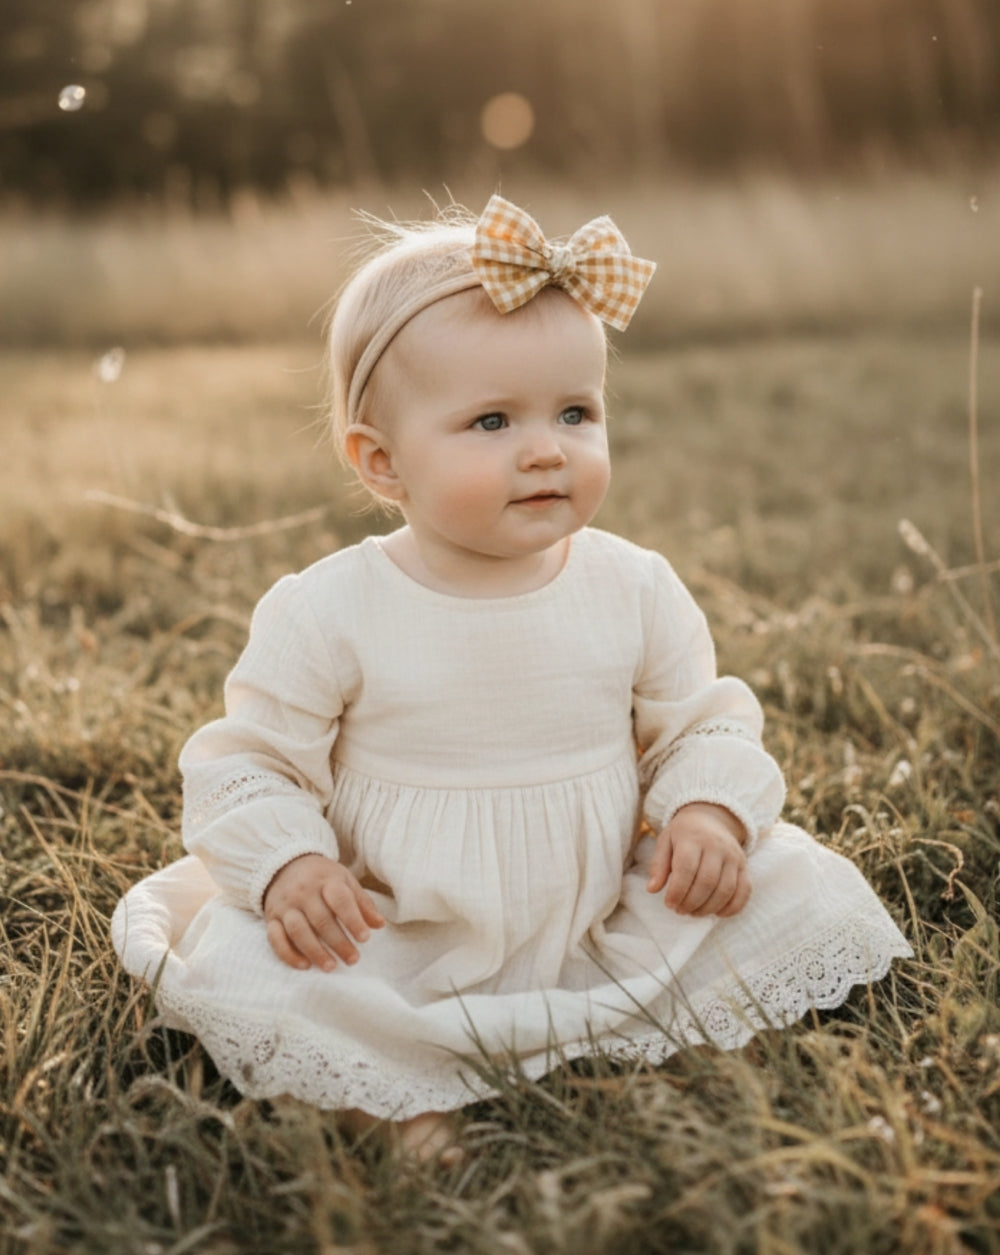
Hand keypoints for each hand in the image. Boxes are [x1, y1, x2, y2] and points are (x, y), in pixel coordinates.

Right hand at [263, 853, 384, 970]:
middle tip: (353, 960)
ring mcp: (285, 906)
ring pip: (298, 931)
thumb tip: (379, 925)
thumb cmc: (321, 877)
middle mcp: (303, 892)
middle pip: (321, 920)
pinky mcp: (271, 918)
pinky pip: (275, 939)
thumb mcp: (344, 880)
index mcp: (326, 880)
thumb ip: (362, 903)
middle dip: (338, 942)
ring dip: (315, 951)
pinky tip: (304, 966)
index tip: (365, 938)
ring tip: (331, 966)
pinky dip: (288, 954)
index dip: (353, 920)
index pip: (340, 900)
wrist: (284, 864)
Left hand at [646, 802, 750, 917]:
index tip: (669, 904)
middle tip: (679, 910)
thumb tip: (652, 889)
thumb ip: (658, 865)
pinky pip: (744, 891)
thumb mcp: (665, 841)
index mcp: (693, 837)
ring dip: (708, 908)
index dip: (677, 890)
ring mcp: (734, 856)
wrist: (711, 818)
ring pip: (725, 889)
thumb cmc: (683, 834)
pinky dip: (732, 907)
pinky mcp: (744, 866)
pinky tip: (717, 913)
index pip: (686, 868)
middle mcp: (717, 846)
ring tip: (693, 912)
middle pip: (707, 881)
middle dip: (691, 902)